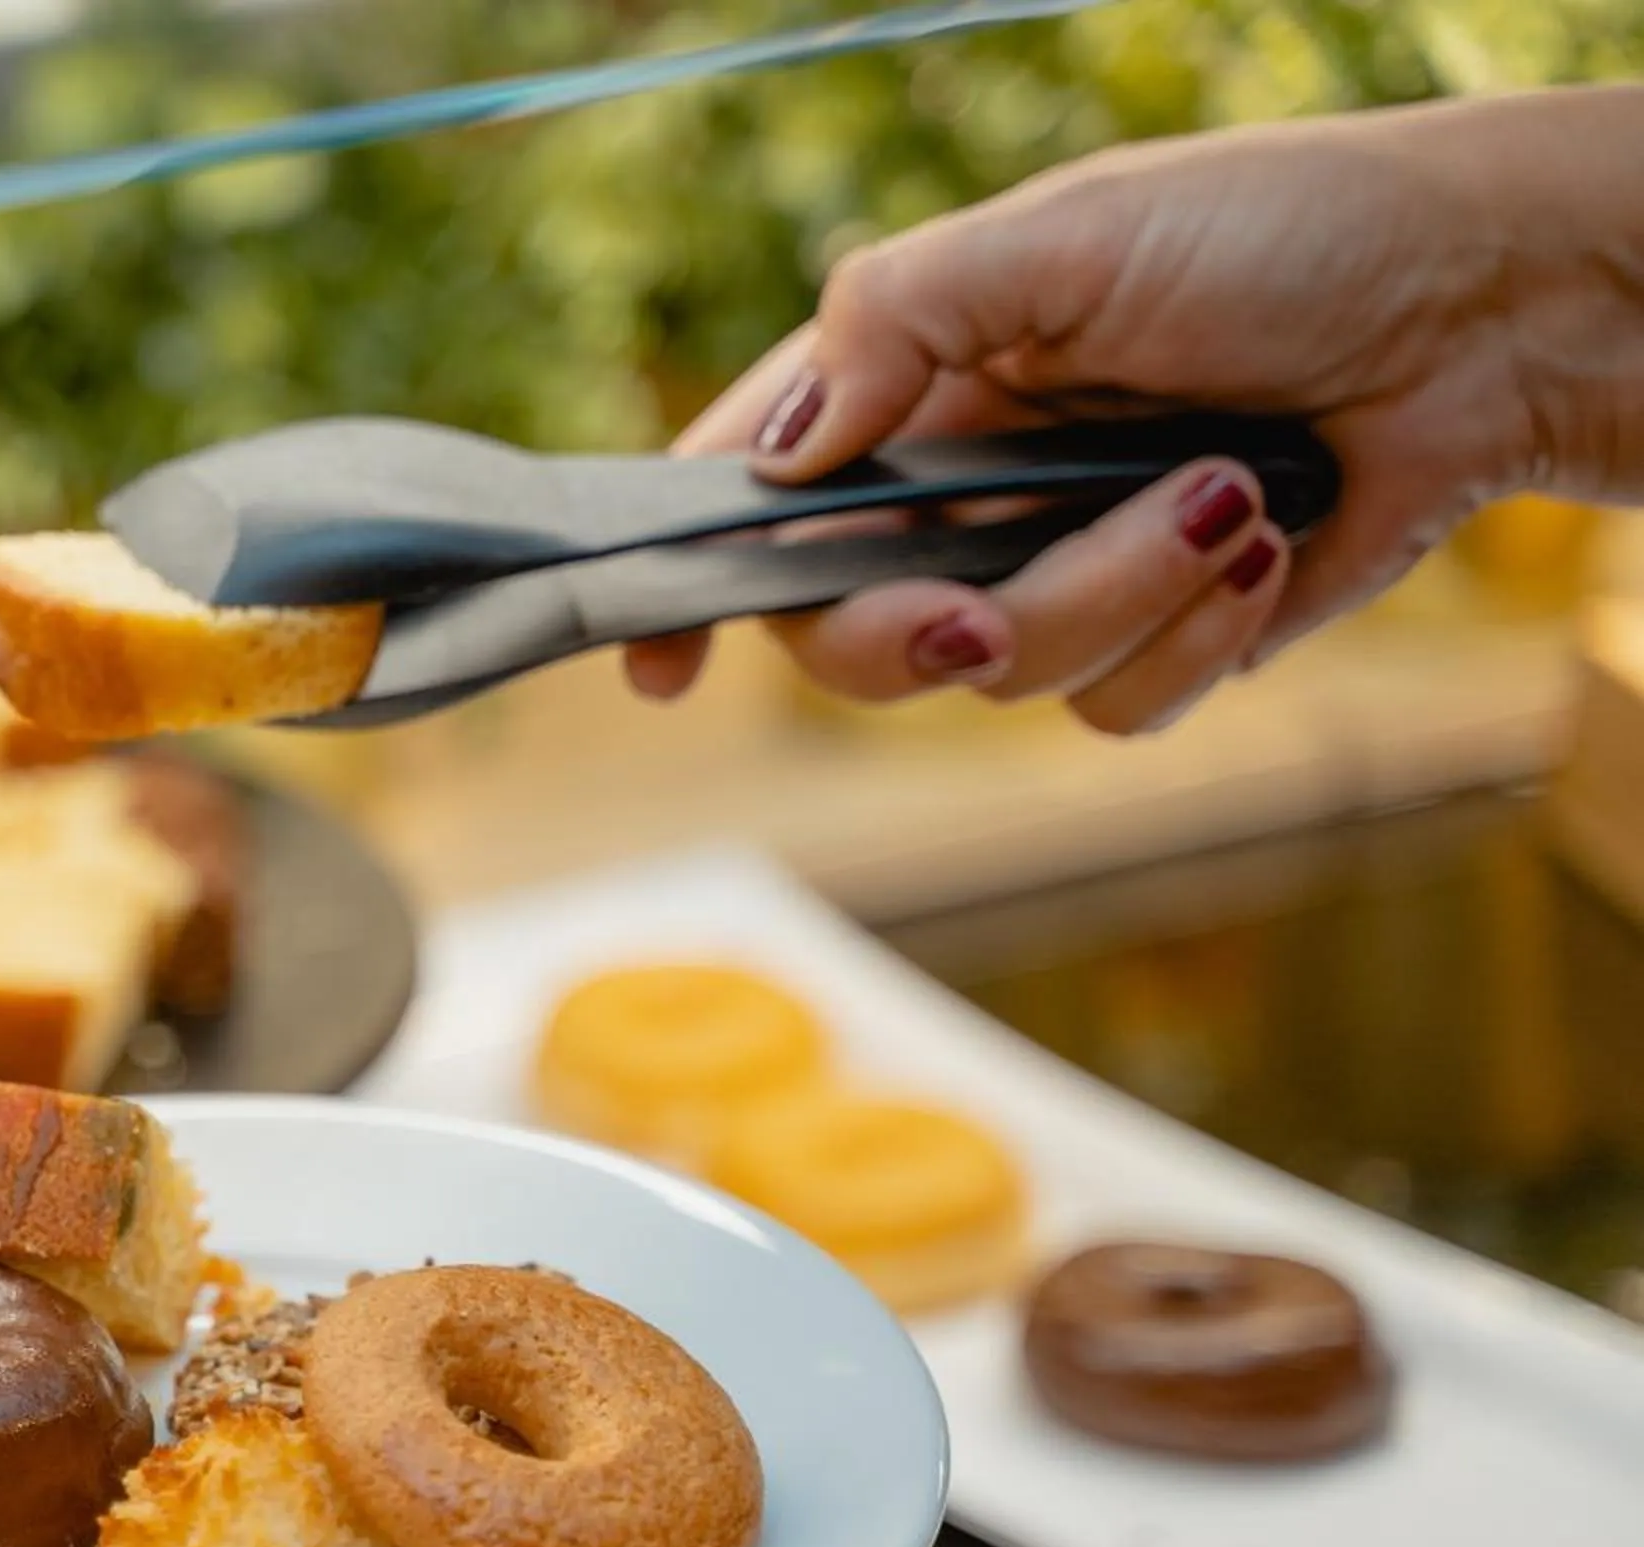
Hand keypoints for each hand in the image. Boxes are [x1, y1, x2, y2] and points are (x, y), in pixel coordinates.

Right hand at [628, 88, 1639, 734]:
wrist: (1492, 312)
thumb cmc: (1286, 232)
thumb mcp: (1068, 235)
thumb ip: (896, 325)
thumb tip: (780, 458)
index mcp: (911, 380)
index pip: (751, 491)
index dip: (688, 583)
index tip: (659, 664)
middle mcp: (961, 489)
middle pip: (843, 630)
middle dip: (909, 633)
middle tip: (972, 612)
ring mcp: (1053, 570)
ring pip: (995, 675)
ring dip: (1114, 596)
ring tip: (1226, 491)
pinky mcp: (1153, 640)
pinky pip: (1110, 709)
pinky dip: (1191, 637)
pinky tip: (1269, 539)